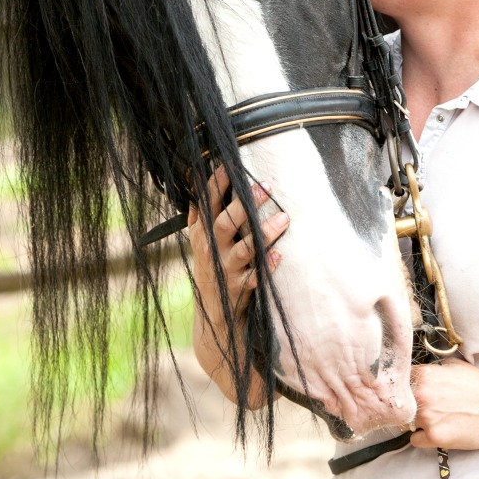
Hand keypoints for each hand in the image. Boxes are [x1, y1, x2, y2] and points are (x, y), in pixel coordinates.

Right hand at [187, 165, 288, 326]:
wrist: (213, 315)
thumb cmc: (210, 269)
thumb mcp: (199, 241)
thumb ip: (199, 213)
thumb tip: (195, 178)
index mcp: (202, 234)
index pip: (208, 204)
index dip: (217, 183)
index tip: (230, 163)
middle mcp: (212, 250)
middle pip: (225, 224)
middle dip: (244, 204)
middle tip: (266, 186)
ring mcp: (225, 270)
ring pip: (244, 249)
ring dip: (264, 233)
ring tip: (284, 218)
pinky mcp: (239, 289)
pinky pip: (255, 277)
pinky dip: (266, 266)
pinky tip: (279, 255)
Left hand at [409, 359, 478, 450]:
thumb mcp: (454, 366)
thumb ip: (431, 369)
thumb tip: (416, 373)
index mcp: (424, 375)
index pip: (398, 383)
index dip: (406, 389)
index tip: (412, 394)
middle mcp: (421, 395)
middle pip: (400, 404)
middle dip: (411, 407)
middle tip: (430, 409)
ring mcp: (426, 417)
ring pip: (406, 423)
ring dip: (417, 423)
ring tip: (439, 419)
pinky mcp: (435, 437)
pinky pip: (415, 440)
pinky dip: (424, 438)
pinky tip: (441, 431)